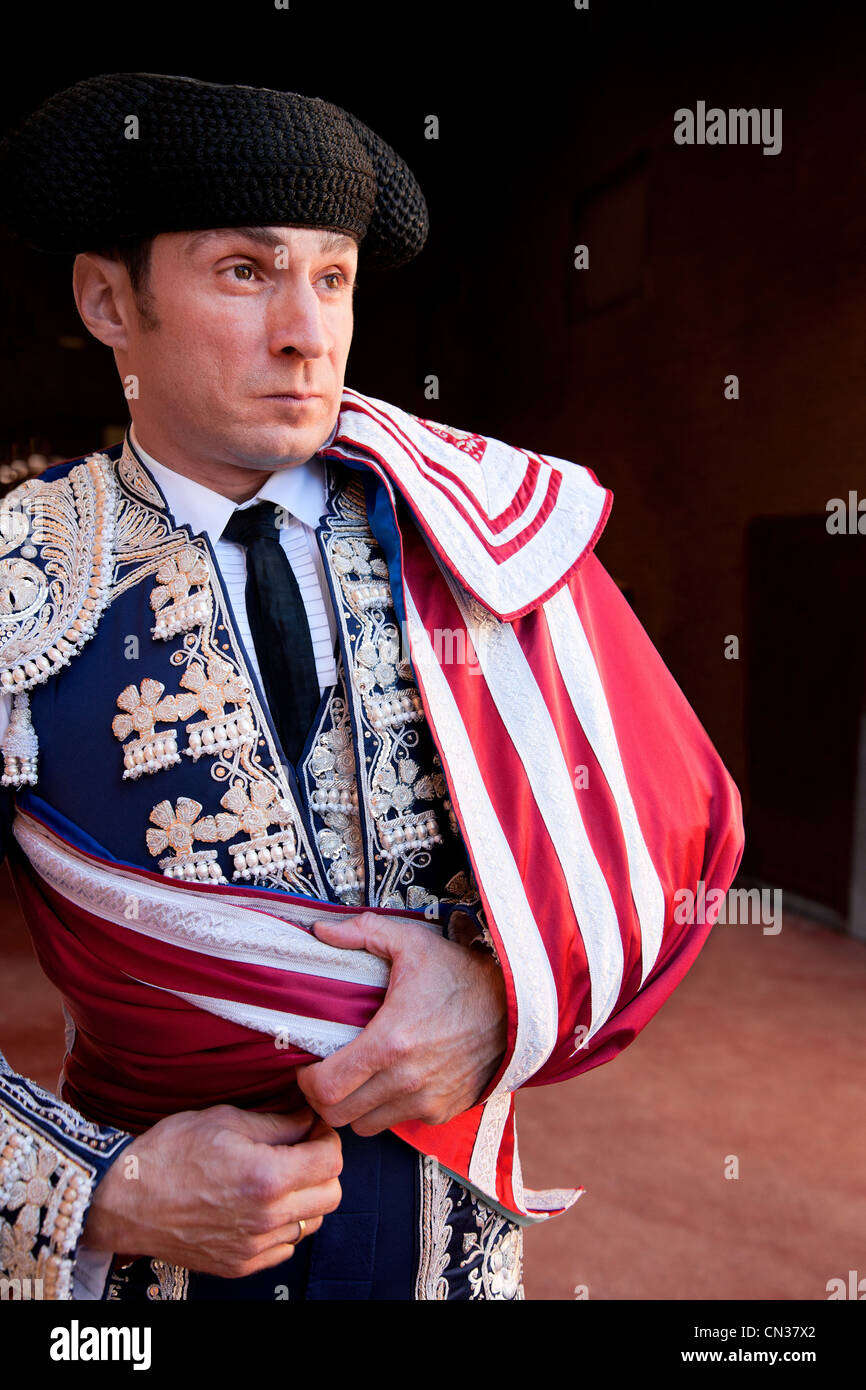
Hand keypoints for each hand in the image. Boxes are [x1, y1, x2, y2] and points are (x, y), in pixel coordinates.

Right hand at [82, 1105, 341, 1278]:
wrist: (123, 1200)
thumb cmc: (168, 1154)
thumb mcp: (224, 1120)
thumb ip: (277, 1122)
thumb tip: (308, 1118)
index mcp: (267, 1177)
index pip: (332, 1160)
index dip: (327, 1137)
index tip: (314, 1128)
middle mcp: (267, 1218)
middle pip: (332, 1195)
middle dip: (324, 1167)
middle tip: (302, 1150)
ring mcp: (254, 1246)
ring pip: (312, 1223)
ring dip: (306, 1197)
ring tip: (279, 1177)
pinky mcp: (240, 1265)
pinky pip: (285, 1247)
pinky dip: (283, 1226)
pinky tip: (261, 1205)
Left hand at [295, 911, 507, 1135]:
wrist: (515, 1004)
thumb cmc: (459, 972)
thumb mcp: (410, 941)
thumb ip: (361, 932)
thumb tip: (319, 931)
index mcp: (390, 1042)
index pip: (326, 1088)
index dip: (307, 1079)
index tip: (308, 1063)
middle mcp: (407, 1080)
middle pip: (338, 1115)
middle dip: (322, 1097)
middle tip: (324, 1073)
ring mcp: (427, 1100)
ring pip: (365, 1126)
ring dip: (353, 1107)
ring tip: (354, 1080)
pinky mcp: (444, 1110)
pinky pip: (399, 1122)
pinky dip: (386, 1109)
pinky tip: (390, 1082)